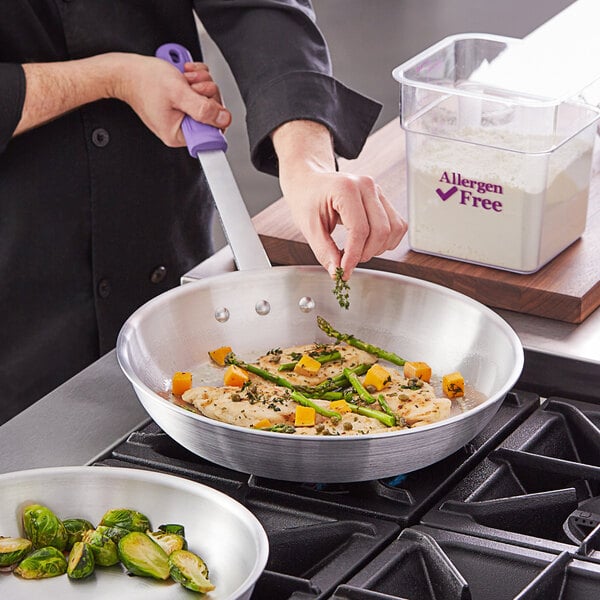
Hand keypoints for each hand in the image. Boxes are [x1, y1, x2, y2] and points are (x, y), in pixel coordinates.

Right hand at [111, 54, 231, 145]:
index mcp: (178, 134)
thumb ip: (203, 108)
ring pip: (208, 100)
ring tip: (186, 79)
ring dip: (202, 83)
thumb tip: (223, 119)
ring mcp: (182, 116)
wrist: (127, 71)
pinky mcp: (183, 104)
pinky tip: (185, 77)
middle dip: (206, 93)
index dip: (214, 114)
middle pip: (212, 114)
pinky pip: (200, 92)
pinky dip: (197, 80)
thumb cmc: (145, 81)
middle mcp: (181, 128)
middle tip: (192, 85)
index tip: (206, 101)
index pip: (211, 134)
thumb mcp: (178, 93)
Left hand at [272, 121, 406, 278]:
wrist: (309, 182)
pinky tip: (369, 243)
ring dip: (379, 248)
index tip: (344, 271)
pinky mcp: (383, 198)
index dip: (354, 255)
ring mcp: (377, 190)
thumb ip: (324, 250)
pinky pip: (397, 224)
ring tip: (358, 251)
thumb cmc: (307, 199)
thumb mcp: (309, 226)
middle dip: (366, 253)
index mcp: (345, 188)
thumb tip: (337, 271)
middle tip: (348, 261)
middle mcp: (366, 186)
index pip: (359, 230)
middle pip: (381, 230)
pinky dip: (387, 240)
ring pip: (394, 228)